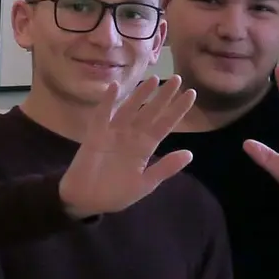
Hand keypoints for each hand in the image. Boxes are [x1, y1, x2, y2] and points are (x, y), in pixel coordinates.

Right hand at [58, 77, 198, 218]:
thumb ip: (165, 167)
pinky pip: (102, 115)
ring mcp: (113, 133)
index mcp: (145, 148)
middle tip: (177, 78)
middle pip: (150, 112)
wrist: (86, 200)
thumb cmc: (115, 193)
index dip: (177, 110)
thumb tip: (190, 153)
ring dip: (140, 94)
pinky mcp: (95, 134)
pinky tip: (114, 87)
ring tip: (153, 79)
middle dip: (163, 97)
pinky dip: (107, 101)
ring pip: (130, 109)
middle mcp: (132, 136)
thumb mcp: (145, 184)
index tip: (191, 94)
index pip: (165, 124)